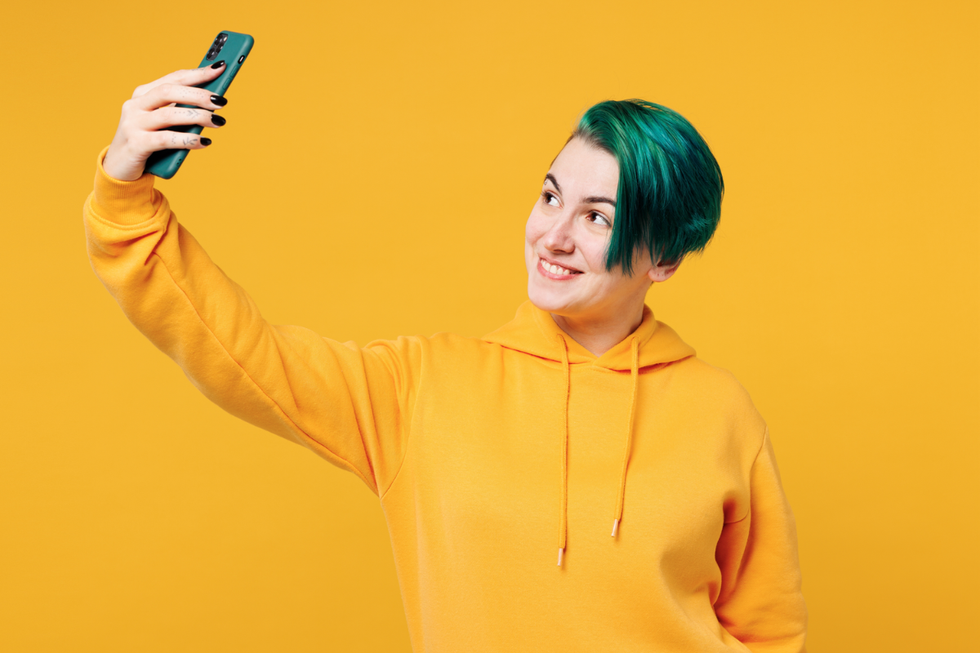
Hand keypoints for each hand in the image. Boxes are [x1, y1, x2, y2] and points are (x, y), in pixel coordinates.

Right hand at [103, 63, 228, 180]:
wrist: (120, 168)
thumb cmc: (148, 141)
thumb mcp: (163, 123)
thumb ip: (180, 111)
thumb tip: (213, 102)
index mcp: (143, 94)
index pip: (173, 78)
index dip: (197, 73)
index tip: (220, 68)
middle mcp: (135, 105)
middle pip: (170, 92)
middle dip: (198, 94)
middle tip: (221, 101)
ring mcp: (134, 124)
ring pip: (169, 115)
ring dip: (197, 117)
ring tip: (218, 122)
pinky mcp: (136, 144)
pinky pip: (166, 140)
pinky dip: (188, 140)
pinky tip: (205, 141)